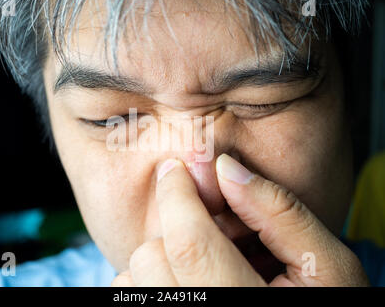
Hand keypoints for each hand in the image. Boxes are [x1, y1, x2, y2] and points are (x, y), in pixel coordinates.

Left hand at [111, 154, 368, 286]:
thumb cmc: (327, 306)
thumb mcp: (327, 265)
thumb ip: (280, 212)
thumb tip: (227, 168)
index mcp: (242, 301)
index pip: (189, 242)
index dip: (177, 194)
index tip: (176, 170)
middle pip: (153, 258)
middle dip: (175, 230)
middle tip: (208, 231)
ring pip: (135, 276)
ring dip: (160, 256)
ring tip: (202, 262)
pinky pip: (133, 293)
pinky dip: (152, 278)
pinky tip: (191, 280)